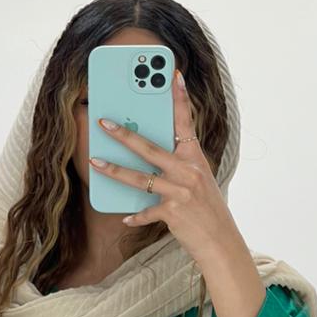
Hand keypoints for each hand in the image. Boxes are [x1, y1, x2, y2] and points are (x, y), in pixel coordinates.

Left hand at [89, 69, 241, 265]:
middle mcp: (189, 171)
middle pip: (150, 148)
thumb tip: (148, 156)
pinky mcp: (173, 212)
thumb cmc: (206, 210)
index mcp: (196, 159)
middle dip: (124, 134)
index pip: (186, 123)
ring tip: (95, 162)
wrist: (221, 241)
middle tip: (104, 122)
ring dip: (115, 170)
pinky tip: (125, 218)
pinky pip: (147, 211)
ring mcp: (181, 192)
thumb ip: (177, 166)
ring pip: (140, 178)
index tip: (173, 75)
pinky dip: (136, 216)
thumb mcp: (198, 181)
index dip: (179, 98)